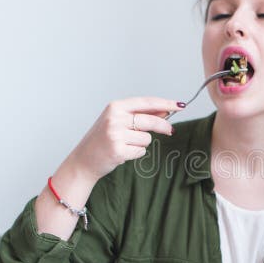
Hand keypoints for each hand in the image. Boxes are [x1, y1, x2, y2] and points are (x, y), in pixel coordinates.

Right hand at [67, 96, 182, 180]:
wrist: (83, 160)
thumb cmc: (102, 139)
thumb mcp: (118, 121)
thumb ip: (139, 115)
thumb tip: (165, 111)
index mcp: (115, 106)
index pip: (146, 102)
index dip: (165, 104)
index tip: (180, 106)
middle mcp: (114, 118)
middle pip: (151, 120)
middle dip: (164, 127)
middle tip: (170, 131)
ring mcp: (115, 134)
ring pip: (146, 138)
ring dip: (141, 144)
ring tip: (125, 145)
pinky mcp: (118, 150)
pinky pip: (141, 151)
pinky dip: (136, 153)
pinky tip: (122, 153)